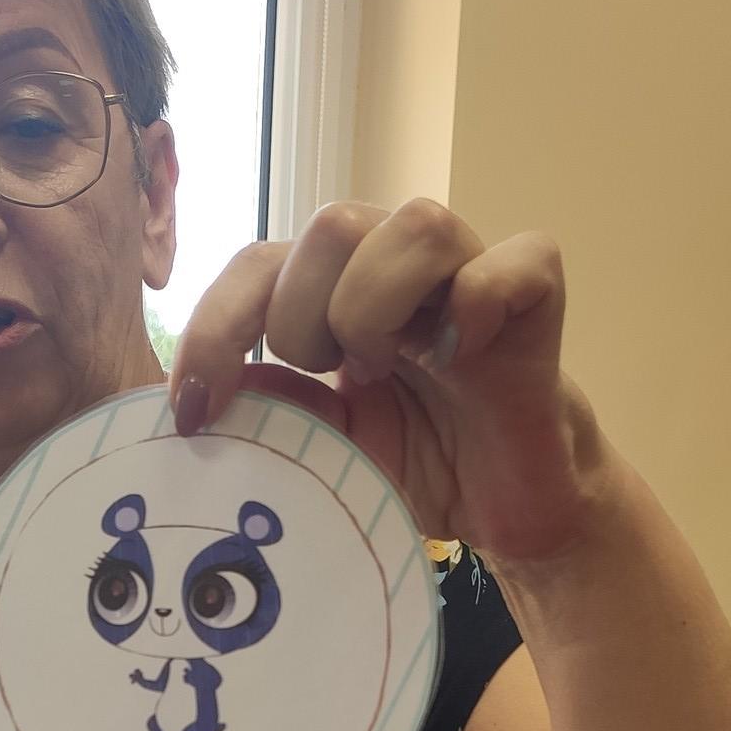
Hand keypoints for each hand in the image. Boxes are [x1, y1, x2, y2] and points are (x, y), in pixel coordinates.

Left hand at [167, 199, 604, 566]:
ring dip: (378, 306)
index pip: (259, 263)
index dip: (216, 326)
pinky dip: (477, 305)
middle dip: (306, 318)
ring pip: (415, 224)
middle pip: (332, 224)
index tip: (195, 411)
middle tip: (333, 383)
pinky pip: (515, 262)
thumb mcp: (323, 450)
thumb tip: (198, 394)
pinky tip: (457, 358)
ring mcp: (470, 273)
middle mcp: (399, 264)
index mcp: (336, 290)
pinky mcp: (536, 300)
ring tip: (386, 370)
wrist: (505, 506)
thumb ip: (272, 411)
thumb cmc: (417, 464)